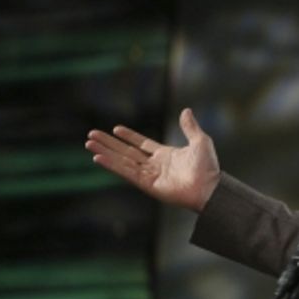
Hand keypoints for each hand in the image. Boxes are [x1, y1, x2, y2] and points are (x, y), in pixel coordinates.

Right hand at [85, 108, 220, 212]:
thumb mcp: (200, 141)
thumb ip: (190, 127)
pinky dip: (112, 165)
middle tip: (92, 134)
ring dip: (105, 152)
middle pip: (127, 152)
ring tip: (89, 143)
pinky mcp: (146, 185)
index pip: (142, 144)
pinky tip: (98, 158)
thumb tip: (186, 110)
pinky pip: (126, 172)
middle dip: (109, 143)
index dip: (129, 136)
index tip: (116, 129)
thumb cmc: (207, 167)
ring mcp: (150, 175)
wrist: (209, 187)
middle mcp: (155, 165)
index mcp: (166, 155)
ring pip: (122, 161)